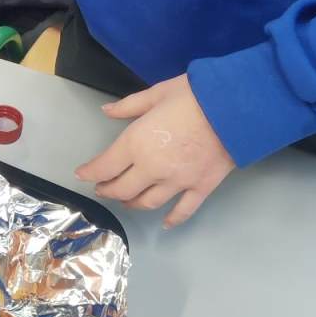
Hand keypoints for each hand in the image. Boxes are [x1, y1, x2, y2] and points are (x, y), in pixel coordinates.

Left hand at [75, 74, 233, 227]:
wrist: (233, 108)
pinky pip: (183, 210)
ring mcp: (177, 182)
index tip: (82, 175)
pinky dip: (172, 219)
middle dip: (108, 190)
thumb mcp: (155, 93)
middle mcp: (152, 169)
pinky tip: (165, 223)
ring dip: (132, 203)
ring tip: (127, 200)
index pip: (105, 166)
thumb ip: (128, 106)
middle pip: (122, 189)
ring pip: (148, 203)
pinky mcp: (200, 188)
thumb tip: (106, 111)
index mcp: (136, 143)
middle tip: (102, 188)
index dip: (90, 173)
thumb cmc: (192, 95)